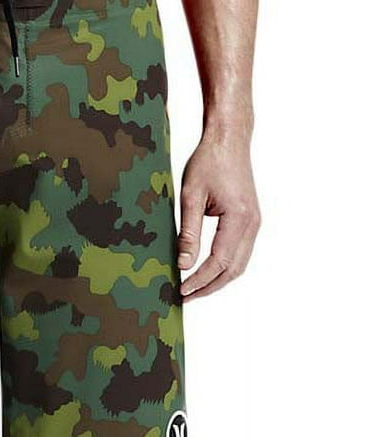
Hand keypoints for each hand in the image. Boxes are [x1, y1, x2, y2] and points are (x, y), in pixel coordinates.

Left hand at [177, 129, 260, 301]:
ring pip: (239, 264)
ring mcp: (254, 223)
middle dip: (209, 287)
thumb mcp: (190, 196)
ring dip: (217, 279)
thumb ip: (188, 233)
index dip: (200, 280)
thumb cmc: (208, 162)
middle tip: (185, 296)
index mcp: (239, 218)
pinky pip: (240, 252)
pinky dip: (224, 267)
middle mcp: (252, 224)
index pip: (219, 261)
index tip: (181, 290)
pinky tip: (205, 271)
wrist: (229, 139)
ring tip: (193, 288)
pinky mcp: (250, 220)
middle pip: (233, 270)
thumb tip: (184, 264)